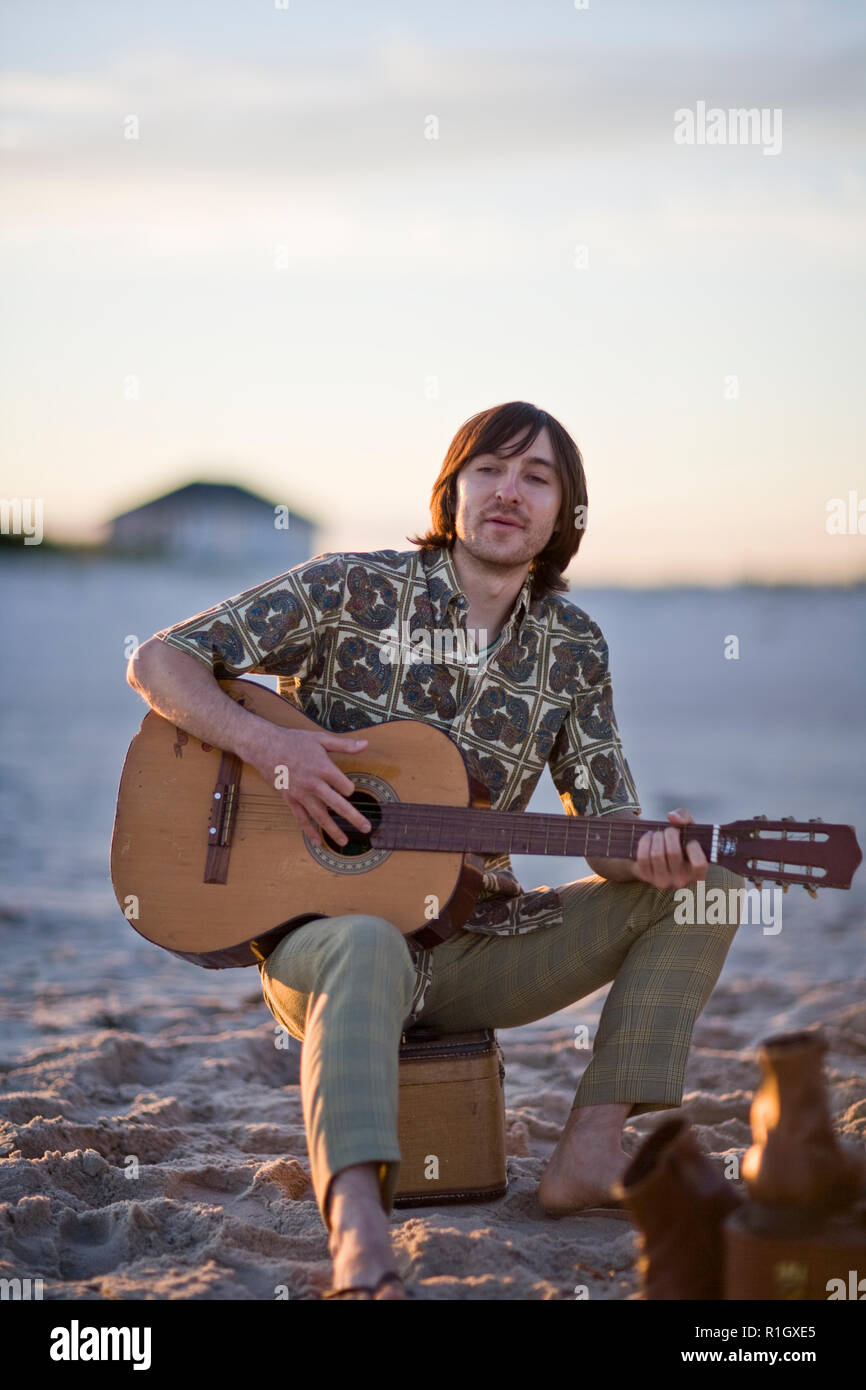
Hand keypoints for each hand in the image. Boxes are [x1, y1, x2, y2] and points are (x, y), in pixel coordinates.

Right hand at [246, 725, 371, 847]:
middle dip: (354, 817)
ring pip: (320, 816)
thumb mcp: (321, 739)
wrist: (265, 746)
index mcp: (324, 768)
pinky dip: (309, 831)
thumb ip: (345, 745)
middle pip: (337, 805)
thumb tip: (366, 744)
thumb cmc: (294, 741)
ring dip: (333, 830)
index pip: (345, 786)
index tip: (347, 788)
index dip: (349, 788)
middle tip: (366, 828)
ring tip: (344, 842)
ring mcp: (301, 794)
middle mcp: (314, 784)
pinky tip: (317, 842)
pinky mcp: (289, 799)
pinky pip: (301, 818)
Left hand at [632, 807, 707, 889]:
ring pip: (656, 854)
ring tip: (659, 833)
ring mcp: (662, 881)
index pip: (699, 864)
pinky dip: (645, 841)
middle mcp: (680, 881)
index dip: (693, 848)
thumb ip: (685, 817)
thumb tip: (672, 817)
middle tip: (670, 830)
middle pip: (673, 852)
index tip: (690, 841)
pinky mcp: (646, 877)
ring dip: (657, 836)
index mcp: (697, 874)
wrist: (658, 856)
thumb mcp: (688, 830)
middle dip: (670, 834)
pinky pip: (643, 856)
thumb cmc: (680, 842)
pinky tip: (649, 837)